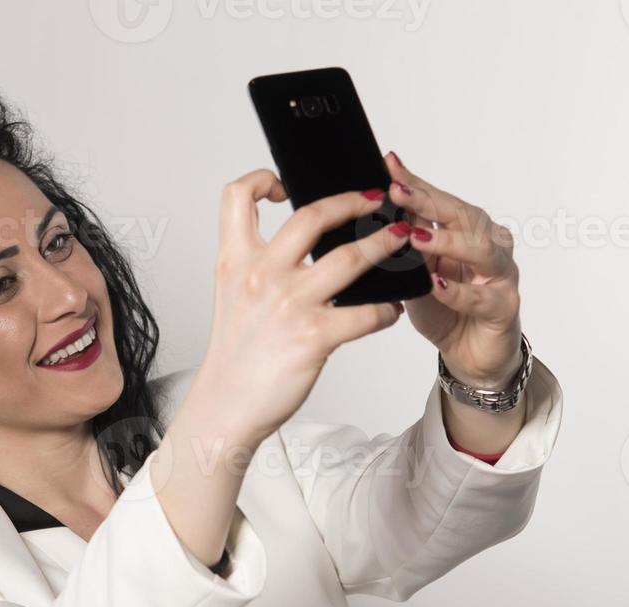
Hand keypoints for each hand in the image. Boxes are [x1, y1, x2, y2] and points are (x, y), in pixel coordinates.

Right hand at [195, 170, 411, 445]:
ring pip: (351, 258)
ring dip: (384, 245)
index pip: (237, 195)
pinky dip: (385, 310)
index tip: (286, 185)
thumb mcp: (233, 297)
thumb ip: (258, 266)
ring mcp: (288, 304)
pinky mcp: (313, 337)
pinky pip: (366, 313)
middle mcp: (260, 275)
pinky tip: (389, 311)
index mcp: (235, 261)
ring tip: (402, 240)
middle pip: (312, 215)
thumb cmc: (235, 356)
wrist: (226, 406)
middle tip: (375, 200)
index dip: (262, 179)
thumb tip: (299, 245)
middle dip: (353, 201)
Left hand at [385, 151, 523, 388]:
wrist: (470, 354)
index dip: (415, 182)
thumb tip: (373, 213)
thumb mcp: (415, 273)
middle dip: (429, 202)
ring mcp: (499, 275)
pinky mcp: (504, 307)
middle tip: (397, 192)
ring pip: (481, 250)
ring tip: (415, 236)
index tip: (388, 164)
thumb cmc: (444, 309)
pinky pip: (483, 297)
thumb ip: (404, 246)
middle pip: (463, 216)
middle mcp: (487, 245)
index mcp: (466, 231)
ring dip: (448, 241)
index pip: (439, 200)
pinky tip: (436, 284)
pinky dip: (458, 291)